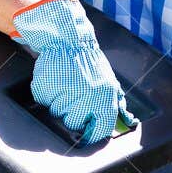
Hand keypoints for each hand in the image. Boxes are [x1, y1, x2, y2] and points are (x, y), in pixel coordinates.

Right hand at [11, 0, 135, 145]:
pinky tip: (55, 80)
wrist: (69, 40)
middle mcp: (85, 98)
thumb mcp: (110, 83)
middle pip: (73, 123)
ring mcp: (64, 93)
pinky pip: (43, 101)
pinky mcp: (46, 86)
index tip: (88, 131)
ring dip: (58, 102)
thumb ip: (118, 105)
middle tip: (73, 98)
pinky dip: (46, 93)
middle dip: (72, 114)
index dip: (92, 132)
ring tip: (65, 85)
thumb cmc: (90, 64)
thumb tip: (128, 123)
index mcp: (104, 98)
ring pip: (56, 112)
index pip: (99, 130)